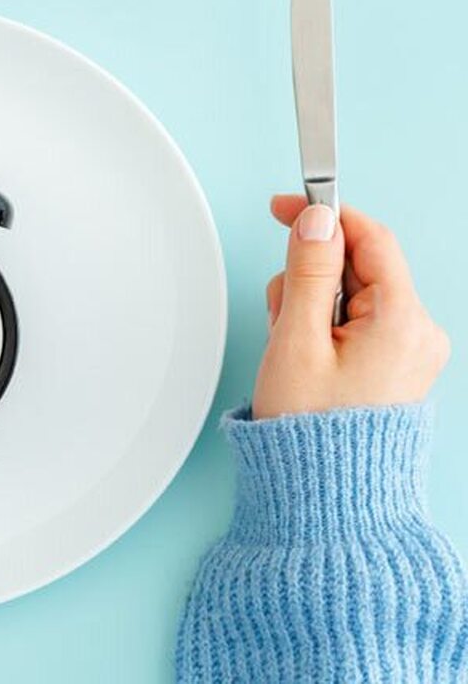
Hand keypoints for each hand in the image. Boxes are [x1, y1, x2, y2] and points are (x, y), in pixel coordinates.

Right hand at [252, 195, 449, 418]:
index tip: (287, 206)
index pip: (369, 239)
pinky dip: (324, 327)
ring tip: (293, 348)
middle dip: (309, 278)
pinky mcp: (395, 366)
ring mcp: (411, 351)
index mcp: (402, 320)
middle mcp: (418, 332)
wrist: (325, 495)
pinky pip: (358, 323)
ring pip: (353, 295)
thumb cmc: (312, 429)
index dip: (325, 216)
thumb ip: (307, 271)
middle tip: (282, 316)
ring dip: (312, 306)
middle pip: (358, 267)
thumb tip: (316, 221)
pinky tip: (306, 356)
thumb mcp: (296, 339)